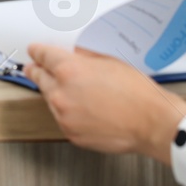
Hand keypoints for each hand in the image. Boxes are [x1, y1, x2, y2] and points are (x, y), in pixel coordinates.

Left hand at [23, 44, 185, 161]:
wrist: (151, 123)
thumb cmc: (137, 93)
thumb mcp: (110, 62)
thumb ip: (84, 57)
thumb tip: (73, 55)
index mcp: (70, 70)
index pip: (42, 56)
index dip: (37, 52)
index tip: (34, 51)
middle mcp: (61, 94)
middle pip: (38, 78)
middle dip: (38, 71)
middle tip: (36, 68)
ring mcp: (64, 116)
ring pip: (50, 99)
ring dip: (55, 93)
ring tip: (75, 91)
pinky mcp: (71, 134)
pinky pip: (62, 118)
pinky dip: (68, 112)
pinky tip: (84, 108)